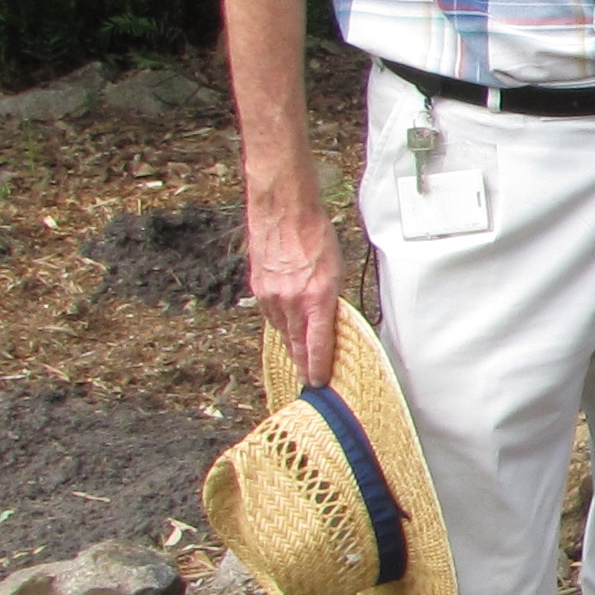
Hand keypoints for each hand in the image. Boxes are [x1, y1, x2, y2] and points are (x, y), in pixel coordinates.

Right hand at [246, 186, 344, 388]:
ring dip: (291, 343)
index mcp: (316, 298)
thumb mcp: (336, 271)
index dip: (318, 367)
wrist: (284, 211)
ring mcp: (271, 296)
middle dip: (303, 364)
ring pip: (282, 330)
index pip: (317, 344)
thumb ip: (330, 300)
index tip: (320, 383)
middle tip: (309, 379)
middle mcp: (292, 301)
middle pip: (296, 344)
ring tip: (299, 357)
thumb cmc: (315, 235)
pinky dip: (279, 322)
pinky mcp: (258, 288)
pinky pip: (270, 315)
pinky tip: (285, 326)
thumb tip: (328, 321)